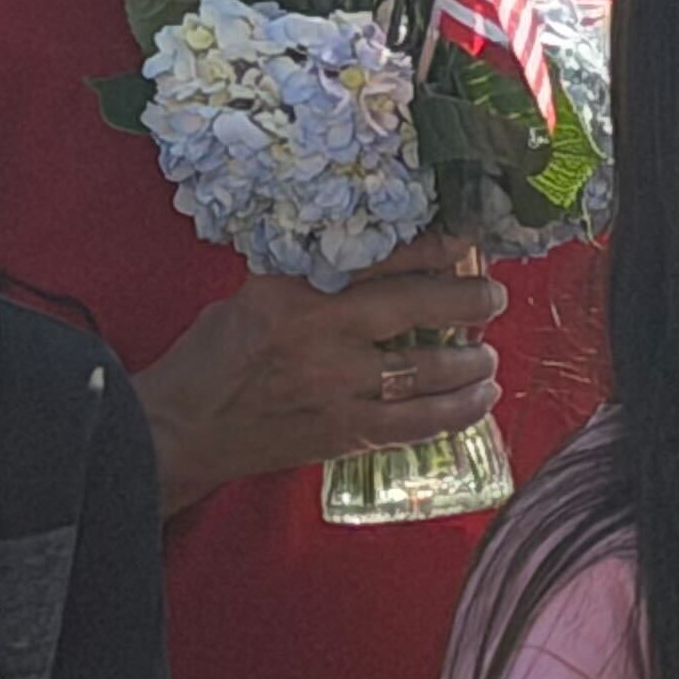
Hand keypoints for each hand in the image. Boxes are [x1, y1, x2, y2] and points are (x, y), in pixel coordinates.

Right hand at [136, 234, 507, 513]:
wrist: (184, 428)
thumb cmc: (216, 352)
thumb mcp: (256, 291)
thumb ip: (312, 273)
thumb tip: (378, 250)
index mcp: (297, 290)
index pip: (381, 259)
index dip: (433, 248)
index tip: (466, 242)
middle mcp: (323, 337)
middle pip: (417, 310)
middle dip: (469, 301)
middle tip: (494, 297)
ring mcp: (337, 390)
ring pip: (427, 373)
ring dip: (471, 363)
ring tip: (490, 356)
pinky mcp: (344, 436)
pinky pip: (415, 425)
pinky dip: (455, 413)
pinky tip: (479, 401)